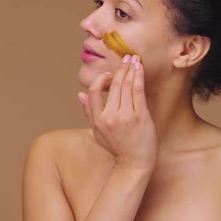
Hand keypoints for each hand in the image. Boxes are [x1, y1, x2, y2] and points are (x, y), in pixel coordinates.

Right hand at [78, 54, 156, 170]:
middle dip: (120, 68)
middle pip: (113, 86)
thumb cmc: (117, 148)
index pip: (94, 92)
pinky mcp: (141, 116)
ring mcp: (126, 116)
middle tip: (125, 57)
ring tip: (133, 59)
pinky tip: (139, 68)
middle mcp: (110, 117)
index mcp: (97, 120)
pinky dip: (139, 77)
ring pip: (126, 86)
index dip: (100, 80)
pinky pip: (138, 91)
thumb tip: (80, 94)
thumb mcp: (97, 132)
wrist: (135, 163)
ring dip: (130, 69)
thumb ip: (88, 112)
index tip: (108, 74)